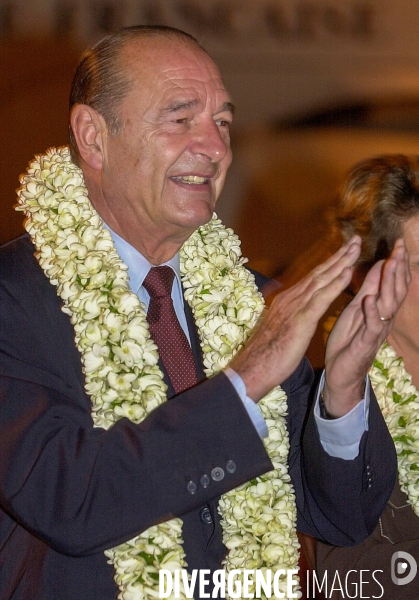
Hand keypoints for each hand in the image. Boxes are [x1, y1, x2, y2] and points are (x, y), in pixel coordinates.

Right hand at [230, 236, 361, 400]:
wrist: (253, 368)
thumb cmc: (265, 353)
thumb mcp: (277, 328)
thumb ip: (285, 314)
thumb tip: (286, 305)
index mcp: (286, 300)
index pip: (312, 278)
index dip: (329, 264)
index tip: (344, 251)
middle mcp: (290, 298)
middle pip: (318, 273)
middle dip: (339, 256)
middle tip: (356, 240)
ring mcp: (295, 307)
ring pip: (322, 280)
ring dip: (341, 262)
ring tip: (355, 248)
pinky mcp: (301, 320)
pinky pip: (321, 298)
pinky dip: (335, 283)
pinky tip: (347, 272)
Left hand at [323, 239, 409, 415]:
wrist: (341, 371)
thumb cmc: (350, 338)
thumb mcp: (358, 307)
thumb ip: (369, 287)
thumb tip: (381, 263)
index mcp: (380, 307)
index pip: (394, 282)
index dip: (397, 263)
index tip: (399, 243)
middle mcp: (383, 317)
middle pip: (396, 289)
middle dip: (398, 268)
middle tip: (400, 248)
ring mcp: (377, 329)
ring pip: (388, 304)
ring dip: (389, 283)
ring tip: (390, 264)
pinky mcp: (366, 342)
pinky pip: (372, 326)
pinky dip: (372, 312)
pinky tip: (370, 299)